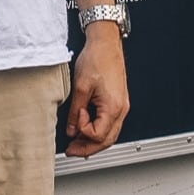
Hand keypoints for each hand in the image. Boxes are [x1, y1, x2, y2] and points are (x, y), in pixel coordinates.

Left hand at [64, 26, 129, 157]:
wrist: (106, 44)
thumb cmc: (97, 59)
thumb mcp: (80, 87)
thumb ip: (74, 111)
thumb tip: (71, 129)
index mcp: (113, 107)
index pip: (98, 135)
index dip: (83, 131)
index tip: (74, 119)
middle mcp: (121, 109)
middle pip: (107, 140)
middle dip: (88, 147)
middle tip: (72, 150)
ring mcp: (122, 107)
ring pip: (110, 135)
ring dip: (93, 141)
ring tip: (77, 143)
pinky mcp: (119, 102)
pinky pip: (110, 124)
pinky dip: (98, 131)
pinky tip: (87, 130)